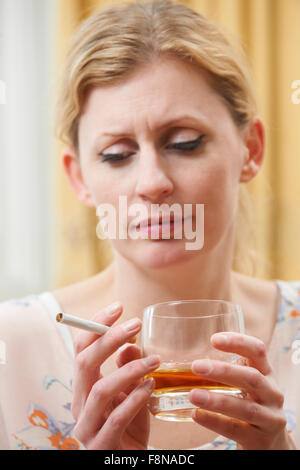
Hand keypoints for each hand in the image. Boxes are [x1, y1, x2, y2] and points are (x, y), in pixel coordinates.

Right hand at [71, 302, 159, 449]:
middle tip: (135, 323)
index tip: (118, 307)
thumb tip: (132, 344)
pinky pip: (115, 419)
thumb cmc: (127, 431)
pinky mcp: (101, 446)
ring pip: (100, 389)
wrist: (126, 465)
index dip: (96, 326)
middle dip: (109, 338)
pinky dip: (133, 400)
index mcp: (84, 388)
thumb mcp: (130, 397)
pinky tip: (150, 387)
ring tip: (154, 360)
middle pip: (84, 363)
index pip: (82, 349)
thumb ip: (129, 373)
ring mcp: (87, 427)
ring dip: (129, 370)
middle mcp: (80, 405)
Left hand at [189, 332, 293, 449]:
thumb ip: (227, 371)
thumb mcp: (246, 384)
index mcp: (266, 373)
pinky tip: (196, 414)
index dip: (238, 342)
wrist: (271, 444)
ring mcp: (270, 419)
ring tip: (193, 395)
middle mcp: (272, 393)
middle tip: (196, 366)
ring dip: (217, 400)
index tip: (214, 339)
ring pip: (246, 408)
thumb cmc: (251, 404)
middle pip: (252, 378)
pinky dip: (215, 421)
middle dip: (224, 371)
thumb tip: (184, 359)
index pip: (257, 351)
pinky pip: (236, 430)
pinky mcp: (261, 441)